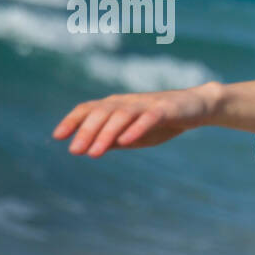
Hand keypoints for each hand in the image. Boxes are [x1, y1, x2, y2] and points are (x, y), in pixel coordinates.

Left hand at [52, 83, 219, 156]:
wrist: (197, 106)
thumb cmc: (163, 121)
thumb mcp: (134, 134)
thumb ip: (113, 139)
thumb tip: (88, 149)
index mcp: (117, 105)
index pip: (88, 109)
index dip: (72, 121)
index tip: (57, 137)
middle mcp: (127, 102)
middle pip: (101, 113)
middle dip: (85, 132)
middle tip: (74, 151)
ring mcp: (145, 104)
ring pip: (120, 116)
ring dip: (105, 134)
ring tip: (93, 153)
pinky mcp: (164, 109)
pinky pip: (147, 118)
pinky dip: (135, 129)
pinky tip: (125, 142)